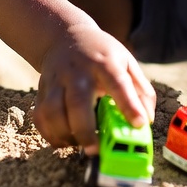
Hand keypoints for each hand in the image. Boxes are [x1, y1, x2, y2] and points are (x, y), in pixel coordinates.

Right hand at [33, 22, 155, 153]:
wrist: (66, 37)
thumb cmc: (101, 55)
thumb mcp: (126, 61)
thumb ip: (140, 89)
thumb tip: (146, 120)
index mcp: (104, 62)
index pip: (118, 82)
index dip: (129, 104)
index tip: (138, 124)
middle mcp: (78, 70)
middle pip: (77, 101)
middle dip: (86, 129)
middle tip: (95, 149)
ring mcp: (57, 79)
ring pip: (53, 111)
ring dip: (65, 134)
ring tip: (80, 144)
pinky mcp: (42, 90)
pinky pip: (40, 117)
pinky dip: (49, 134)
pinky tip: (64, 139)